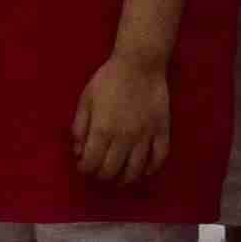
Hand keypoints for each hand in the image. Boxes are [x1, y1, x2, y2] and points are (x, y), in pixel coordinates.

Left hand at [70, 50, 171, 185]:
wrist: (141, 62)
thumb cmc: (109, 79)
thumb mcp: (85, 100)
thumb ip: (79, 127)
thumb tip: (78, 151)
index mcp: (102, 129)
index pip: (91, 163)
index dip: (84, 169)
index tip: (84, 166)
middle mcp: (124, 137)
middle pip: (111, 170)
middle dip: (101, 175)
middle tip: (99, 171)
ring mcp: (145, 134)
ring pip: (135, 169)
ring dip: (125, 179)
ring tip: (119, 179)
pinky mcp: (162, 129)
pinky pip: (159, 156)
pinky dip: (152, 168)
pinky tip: (144, 171)